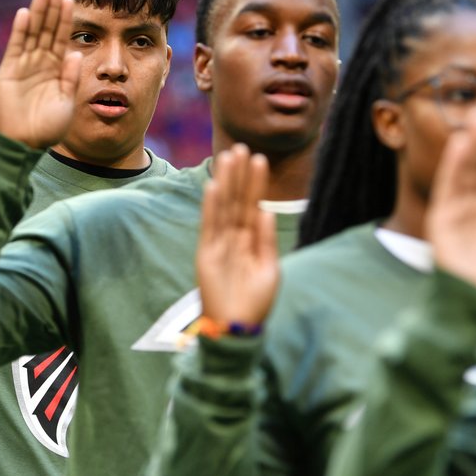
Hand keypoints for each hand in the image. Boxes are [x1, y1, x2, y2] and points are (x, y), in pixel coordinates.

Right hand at [0, 0, 81, 149]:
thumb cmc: (48, 129)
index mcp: (57, 69)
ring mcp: (24, 65)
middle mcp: (40, 63)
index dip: (67, 18)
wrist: (24, 144)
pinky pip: (16, 46)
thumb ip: (71, 78)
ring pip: (32, 32)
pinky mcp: (9, 71)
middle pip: (47, 28)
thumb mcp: (67, 102)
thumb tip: (77, 53)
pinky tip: (25, 13)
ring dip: (38, 11)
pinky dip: (20, 30)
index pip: (62, 37)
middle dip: (52, 6)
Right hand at [197, 145, 279, 325]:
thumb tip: (265, 210)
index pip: (252, 205)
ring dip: (225, 183)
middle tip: (241, 147)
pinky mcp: (206, 254)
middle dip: (238, 175)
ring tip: (228, 158)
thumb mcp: (269, 270)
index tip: (258, 158)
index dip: (255, 183)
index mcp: (251, 241)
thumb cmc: (255, 302)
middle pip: (236, 200)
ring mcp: (219, 244)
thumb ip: (266, 240)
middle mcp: (233, 238)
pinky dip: (211, 207)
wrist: (237, 328)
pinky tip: (214, 187)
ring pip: (223, 207)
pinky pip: (209, 226)